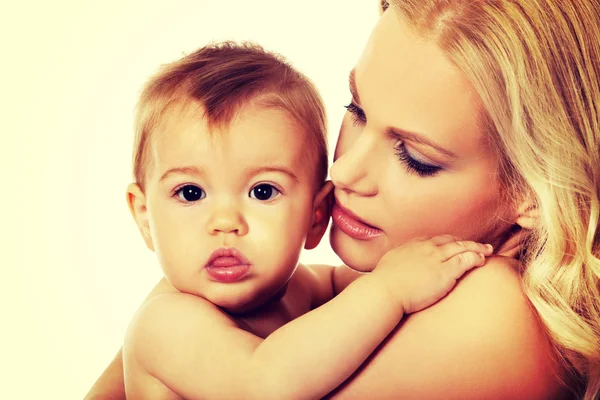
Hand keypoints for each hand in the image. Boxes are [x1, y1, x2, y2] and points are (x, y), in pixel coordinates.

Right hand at [372, 235, 492, 314]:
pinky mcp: (446, 271)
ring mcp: (437, 258)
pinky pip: (467, 259)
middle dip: (463, 241)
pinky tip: (483, 260)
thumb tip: (393, 265)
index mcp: (412, 246)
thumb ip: (396, 262)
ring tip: (487, 250)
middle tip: (473, 244)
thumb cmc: (382, 283)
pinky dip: (476, 257)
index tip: (451, 245)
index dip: (445, 242)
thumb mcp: (387, 264)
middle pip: (450, 240)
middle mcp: (426, 248)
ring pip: (462, 247)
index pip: (433, 240)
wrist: (385, 290)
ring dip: (476, 247)